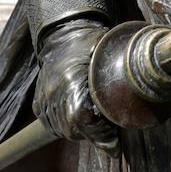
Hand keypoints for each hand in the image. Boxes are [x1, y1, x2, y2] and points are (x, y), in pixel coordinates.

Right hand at [33, 19, 119, 154]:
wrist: (65, 36)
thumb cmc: (92, 45)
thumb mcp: (109, 58)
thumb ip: (118, 84)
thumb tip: (131, 109)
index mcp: (70, 79)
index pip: (80, 119)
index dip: (99, 132)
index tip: (114, 135)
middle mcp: (53, 92)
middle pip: (72, 129)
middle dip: (94, 134)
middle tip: (109, 127)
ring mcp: (44, 99)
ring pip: (63, 130)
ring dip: (81, 132)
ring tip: (96, 121)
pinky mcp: (39, 103)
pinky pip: (52, 126)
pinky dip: (67, 128)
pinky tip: (80, 120)